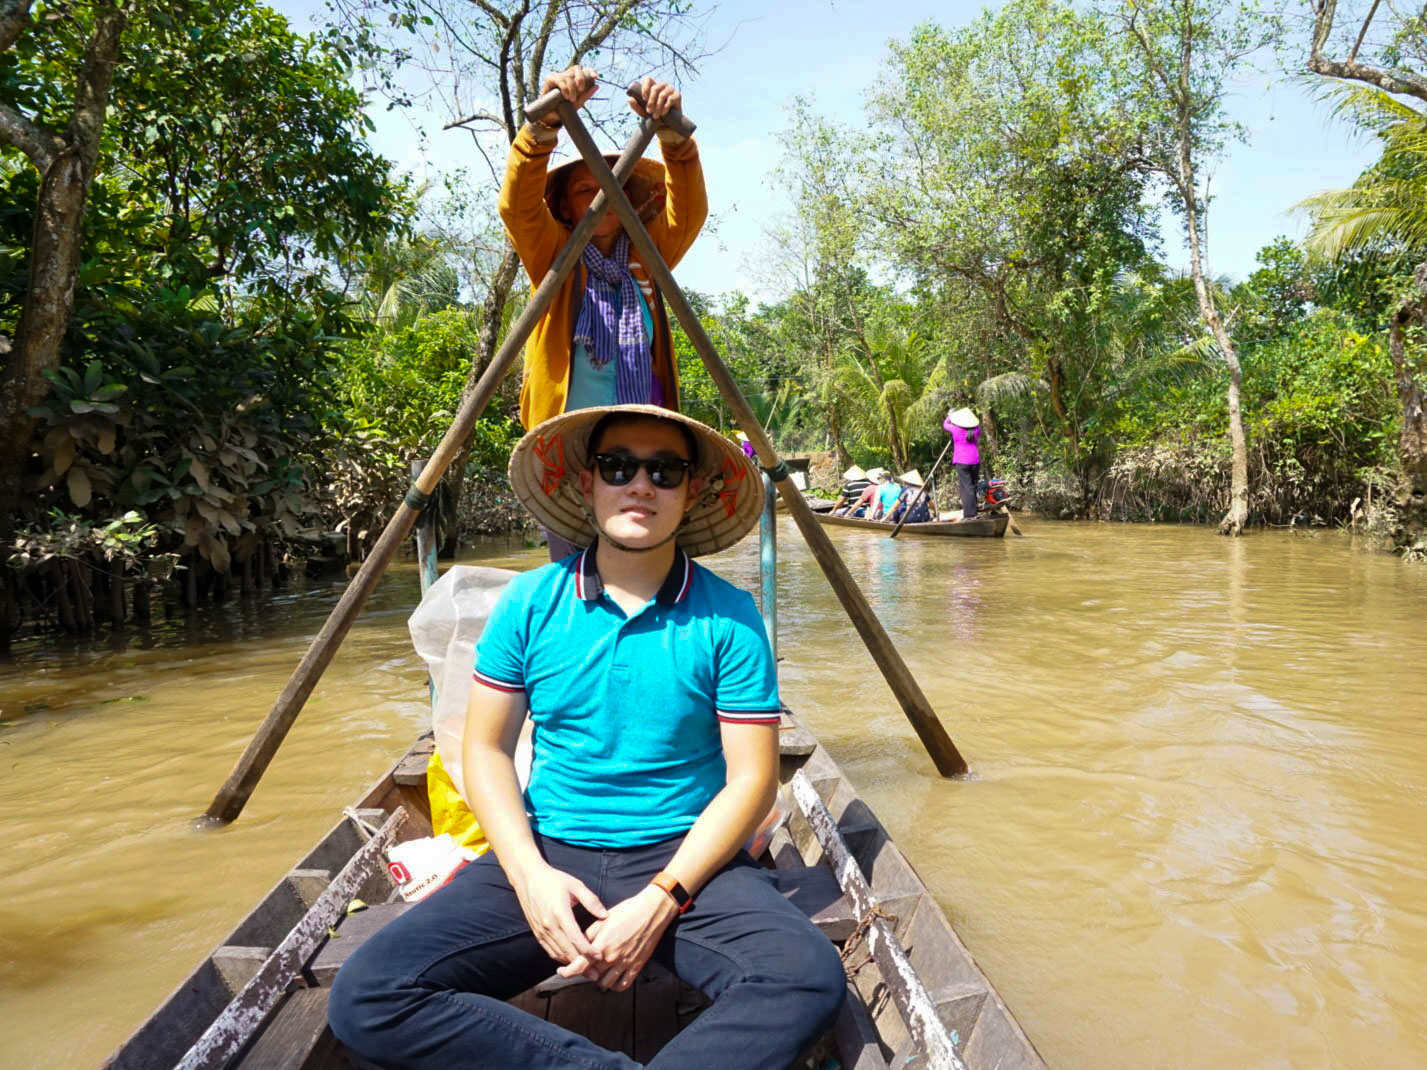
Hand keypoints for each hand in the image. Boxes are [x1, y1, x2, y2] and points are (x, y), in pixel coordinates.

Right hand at [510, 861, 607, 965]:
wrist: (528, 878)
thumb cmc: (554, 880)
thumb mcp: (576, 885)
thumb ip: (591, 901)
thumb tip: (605, 916)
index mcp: (560, 913)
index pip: (576, 938)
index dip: (588, 950)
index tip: (599, 956)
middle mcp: (549, 925)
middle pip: (567, 951)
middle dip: (581, 964)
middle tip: (595, 975)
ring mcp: (541, 931)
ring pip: (557, 954)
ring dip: (571, 964)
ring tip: (585, 972)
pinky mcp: (537, 933)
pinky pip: (549, 950)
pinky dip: (560, 958)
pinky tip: (570, 961)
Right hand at [538, 65, 598, 125]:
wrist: (551, 114)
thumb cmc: (565, 107)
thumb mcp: (578, 103)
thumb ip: (586, 95)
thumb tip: (597, 85)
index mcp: (575, 79)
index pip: (584, 70)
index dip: (590, 71)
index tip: (595, 77)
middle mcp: (567, 75)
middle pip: (577, 68)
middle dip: (581, 78)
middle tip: (581, 89)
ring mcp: (558, 76)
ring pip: (568, 76)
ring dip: (572, 88)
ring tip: (571, 99)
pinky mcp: (550, 79)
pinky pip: (560, 81)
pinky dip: (564, 89)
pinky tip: (565, 96)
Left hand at [556, 885, 676, 990]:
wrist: (651, 912)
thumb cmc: (627, 911)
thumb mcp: (603, 919)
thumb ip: (589, 935)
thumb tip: (578, 945)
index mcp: (601, 944)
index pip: (579, 966)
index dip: (567, 972)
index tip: (562, 972)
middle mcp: (611, 957)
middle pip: (591, 975)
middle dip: (585, 972)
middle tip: (585, 966)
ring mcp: (624, 964)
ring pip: (605, 984)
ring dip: (599, 980)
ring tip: (598, 971)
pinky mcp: (636, 967)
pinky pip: (622, 985)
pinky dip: (615, 986)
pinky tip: (612, 978)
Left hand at [629, 76, 680, 119]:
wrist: (667, 124)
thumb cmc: (654, 115)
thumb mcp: (643, 112)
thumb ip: (636, 106)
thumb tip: (630, 99)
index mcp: (653, 86)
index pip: (648, 79)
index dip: (645, 87)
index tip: (644, 98)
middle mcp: (662, 85)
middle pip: (655, 88)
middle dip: (651, 101)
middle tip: (649, 112)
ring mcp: (671, 89)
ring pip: (662, 95)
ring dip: (658, 106)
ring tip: (655, 116)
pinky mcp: (677, 95)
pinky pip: (670, 99)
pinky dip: (665, 107)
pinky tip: (663, 113)